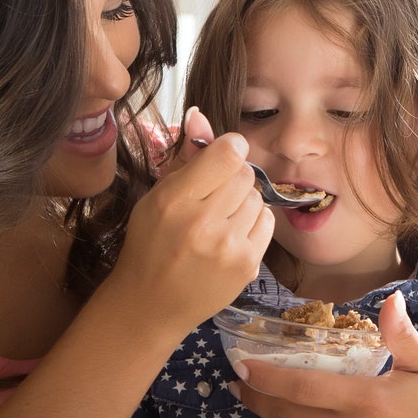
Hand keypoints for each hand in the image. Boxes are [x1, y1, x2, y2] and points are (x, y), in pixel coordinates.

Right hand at [106, 108, 271, 334]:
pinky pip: (266, 222)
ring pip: (257, 197)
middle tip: (215, 196)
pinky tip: (231, 235)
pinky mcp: (246, 264)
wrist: (152, 303)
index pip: (226, 153)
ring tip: (220, 219)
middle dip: (233, 178)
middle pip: (245, 174)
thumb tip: (201, 115)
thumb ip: (185, 158)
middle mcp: (202, 222)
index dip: (230, 149)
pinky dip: (253, 223)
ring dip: (243, 202)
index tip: (223, 157)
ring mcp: (228, 246)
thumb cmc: (151, 245)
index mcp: (174, 200)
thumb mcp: (157, 198)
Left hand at [231, 290, 417, 417]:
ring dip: (305, 417)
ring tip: (312, 401)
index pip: (302, 387)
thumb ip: (401, 335)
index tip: (242, 367)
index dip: (267, 378)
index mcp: (366, 400)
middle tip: (239, 385)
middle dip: (258, 400)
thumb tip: (391, 300)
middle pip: (289, 416)